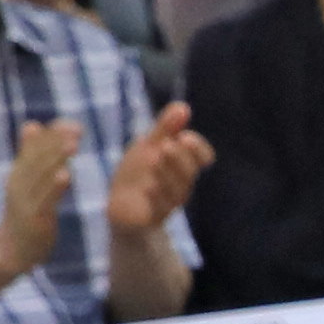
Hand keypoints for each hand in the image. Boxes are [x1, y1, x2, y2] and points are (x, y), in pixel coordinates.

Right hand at [0, 117, 86, 266]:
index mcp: (19, 172)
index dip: (53, 135)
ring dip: (57, 158)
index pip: (35, 147)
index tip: (73, 123)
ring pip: (41, 175)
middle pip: (38, 157)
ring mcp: (24, 200)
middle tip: (77, 128)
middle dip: (57, 141)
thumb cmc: (23, 213)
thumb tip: (32, 124)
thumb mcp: (26, 182)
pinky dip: (54, 187)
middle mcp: (19, 182)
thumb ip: (31, 155)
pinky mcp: (32, 218)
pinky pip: (44, 200)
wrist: (8, 250)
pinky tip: (65, 175)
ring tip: (73, 144)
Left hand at [106, 102, 208, 245]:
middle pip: (190, 171)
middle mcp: (182, 183)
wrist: (120, 208)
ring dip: (167, 173)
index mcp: (183, 164)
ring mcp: (170, 202)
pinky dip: (155, 195)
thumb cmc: (137, 174)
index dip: (198, 147)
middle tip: (166, 146)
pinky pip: (160, 208)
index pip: (203, 156)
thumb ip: (165, 128)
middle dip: (180, 157)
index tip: (183, 136)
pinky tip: (147, 187)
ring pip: (178, 190)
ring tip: (154, 160)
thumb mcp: (147, 146)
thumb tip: (183, 106)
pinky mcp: (154, 217)